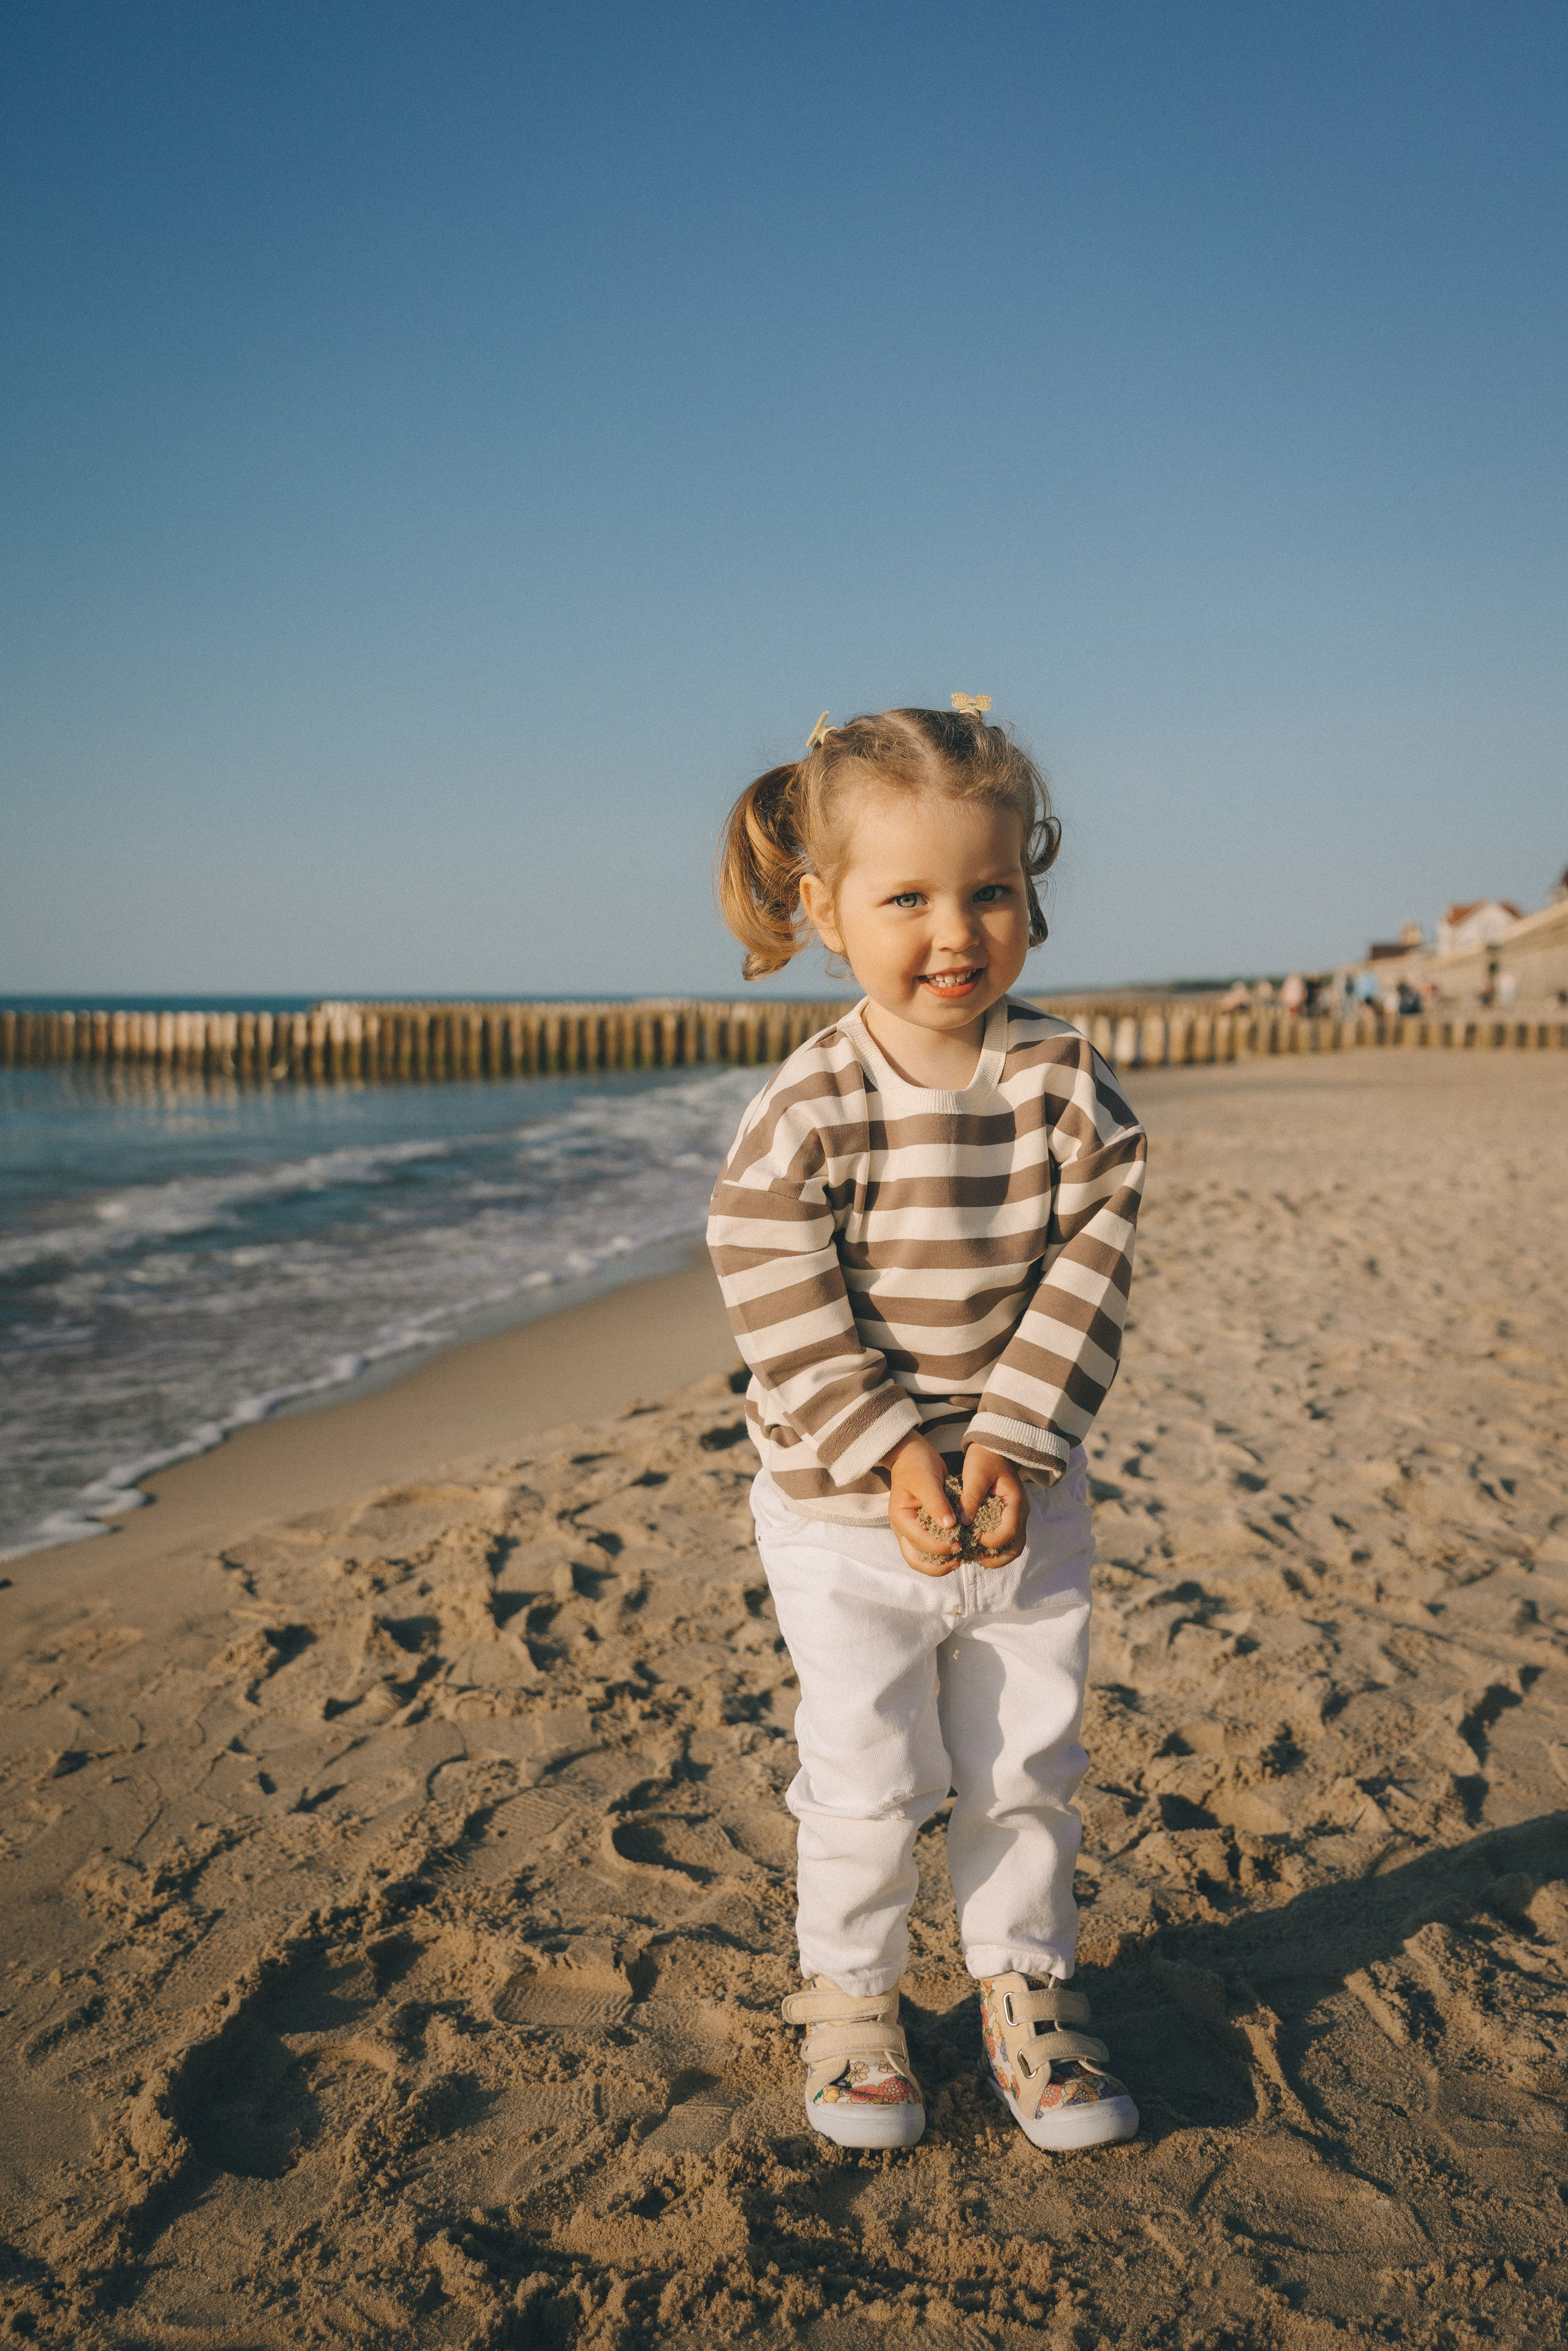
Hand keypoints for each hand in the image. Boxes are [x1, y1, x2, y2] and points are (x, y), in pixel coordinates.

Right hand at [883, 1432, 963, 1575]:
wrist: (913, 1455)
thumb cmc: (917, 1465)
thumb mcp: (926, 1481)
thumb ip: (936, 1503)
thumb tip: (949, 1526)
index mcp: (900, 1519)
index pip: (919, 1542)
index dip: (940, 1547)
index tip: (960, 1544)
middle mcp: (904, 1529)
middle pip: (916, 1560)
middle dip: (938, 1566)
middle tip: (960, 1560)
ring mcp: (913, 1530)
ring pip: (923, 1558)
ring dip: (941, 1563)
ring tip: (961, 1558)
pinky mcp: (924, 1528)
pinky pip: (932, 1548)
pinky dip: (944, 1552)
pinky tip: (961, 1548)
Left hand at [958, 1446, 1028, 1567]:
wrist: (994, 1448)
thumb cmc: (985, 1458)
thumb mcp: (976, 1474)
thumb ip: (970, 1497)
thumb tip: (963, 1523)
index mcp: (1016, 1502)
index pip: (1010, 1531)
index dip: (992, 1541)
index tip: (974, 1538)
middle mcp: (1020, 1513)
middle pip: (1016, 1547)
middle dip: (996, 1558)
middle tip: (974, 1558)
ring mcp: (1015, 1517)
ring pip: (1012, 1547)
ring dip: (995, 1556)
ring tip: (973, 1556)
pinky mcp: (1007, 1518)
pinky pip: (1005, 1540)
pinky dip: (993, 1548)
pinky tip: (974, 1546)